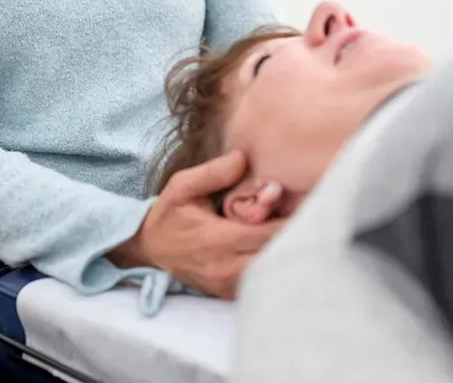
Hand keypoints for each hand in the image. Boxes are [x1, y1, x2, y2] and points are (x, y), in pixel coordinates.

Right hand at [111, 150, 286, 298]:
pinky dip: (274, 262)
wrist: (149, 249)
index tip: (299, 200)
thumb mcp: (183, 185)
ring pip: (275, 271)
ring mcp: (230, 286)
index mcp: (218, 240)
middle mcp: (227, 269)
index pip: (270, 233)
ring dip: (287, 249)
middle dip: (296, 233)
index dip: (290, 217)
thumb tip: (244, 158)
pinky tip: (275, 243)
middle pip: (279, 255)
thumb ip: (214, 172)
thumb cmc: (169, 214)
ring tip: (293, 227)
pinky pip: (263, 280)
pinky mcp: (230, 293)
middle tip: (303, 212)